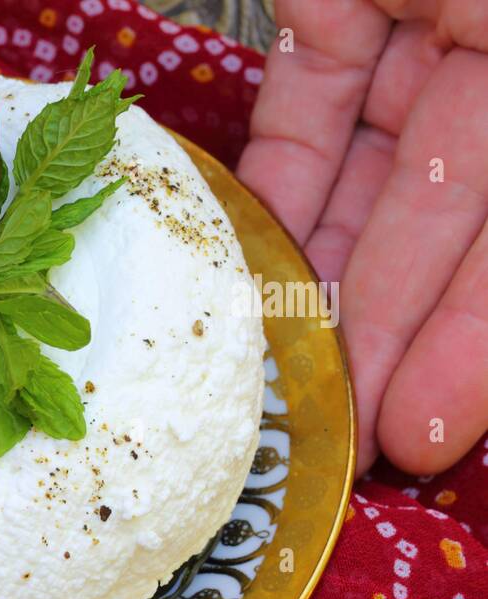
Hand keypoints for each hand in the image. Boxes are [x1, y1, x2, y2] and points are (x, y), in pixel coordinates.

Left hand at [237, 0, 487, 474]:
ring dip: (324, 284)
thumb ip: (466, 182)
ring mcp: (420, 37)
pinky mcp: (329, 11)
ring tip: (282, 382)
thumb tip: (463, 374)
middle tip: (335, 436)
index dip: (472, 342)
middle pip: (441, 227)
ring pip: (369, 186)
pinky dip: (276, 197)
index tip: (421, 437)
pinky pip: (305, 122)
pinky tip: (252, 282)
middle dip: (387, 335)